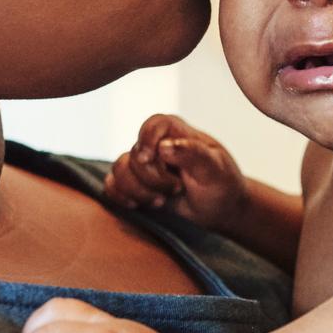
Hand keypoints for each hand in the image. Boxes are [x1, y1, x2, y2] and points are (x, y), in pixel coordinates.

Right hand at [104, 114, 246, 228]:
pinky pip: (112, 185)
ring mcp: (143, 164)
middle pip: (134, 155)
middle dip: (153, 179)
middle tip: (177, 189)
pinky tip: (138, 205)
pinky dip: (121, 196)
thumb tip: (163, 146)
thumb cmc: (221, 184)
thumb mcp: (214, 169)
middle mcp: (156, 144)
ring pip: (119, 170)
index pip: (153, 124)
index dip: (147, 140)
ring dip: (138, 191)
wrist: (220, 207)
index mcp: (177, 132)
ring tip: (161, 201)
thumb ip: (192, 154)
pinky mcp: (134, 183)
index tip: (151, 158)